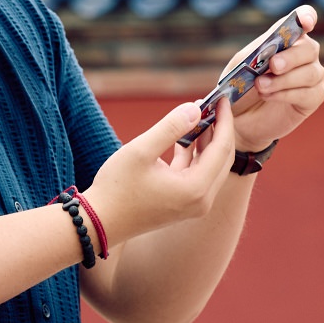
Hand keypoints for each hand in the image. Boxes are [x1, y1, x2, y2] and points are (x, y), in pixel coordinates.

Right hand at [82, 97, 235, 246]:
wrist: (99, 224)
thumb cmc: (116, 188)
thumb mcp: (141, 150)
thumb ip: (171, 127)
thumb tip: (195, 108)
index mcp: (196, 189)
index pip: (223, 148)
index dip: (225, 121)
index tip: (223, 98)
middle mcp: (201, 201)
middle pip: (222, 158)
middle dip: (219, 129)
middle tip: (214, 104)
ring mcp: (193, 205)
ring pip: (210, 166)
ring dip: (206, 141)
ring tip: (198, 114)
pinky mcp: (182, 205)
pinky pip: (196, 175)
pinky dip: (193, 155)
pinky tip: (184, 137)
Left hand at [229, 3, 323, 151]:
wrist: (238, 117)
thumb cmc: (240, 84)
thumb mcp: (242, 63)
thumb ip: (257, 51)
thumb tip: (268, 45)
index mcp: (288, 38)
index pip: (305, 18)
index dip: (307, 17)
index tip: (305, 22)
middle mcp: (305, 53)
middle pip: (309, 48)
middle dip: (290, 57)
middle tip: (272, 65)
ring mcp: (312, 75)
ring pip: (310, 72)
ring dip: (284, 80)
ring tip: (260, 86)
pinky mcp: (314, 98)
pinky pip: (309, 93)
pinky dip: (286, 94)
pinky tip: (268, 96)